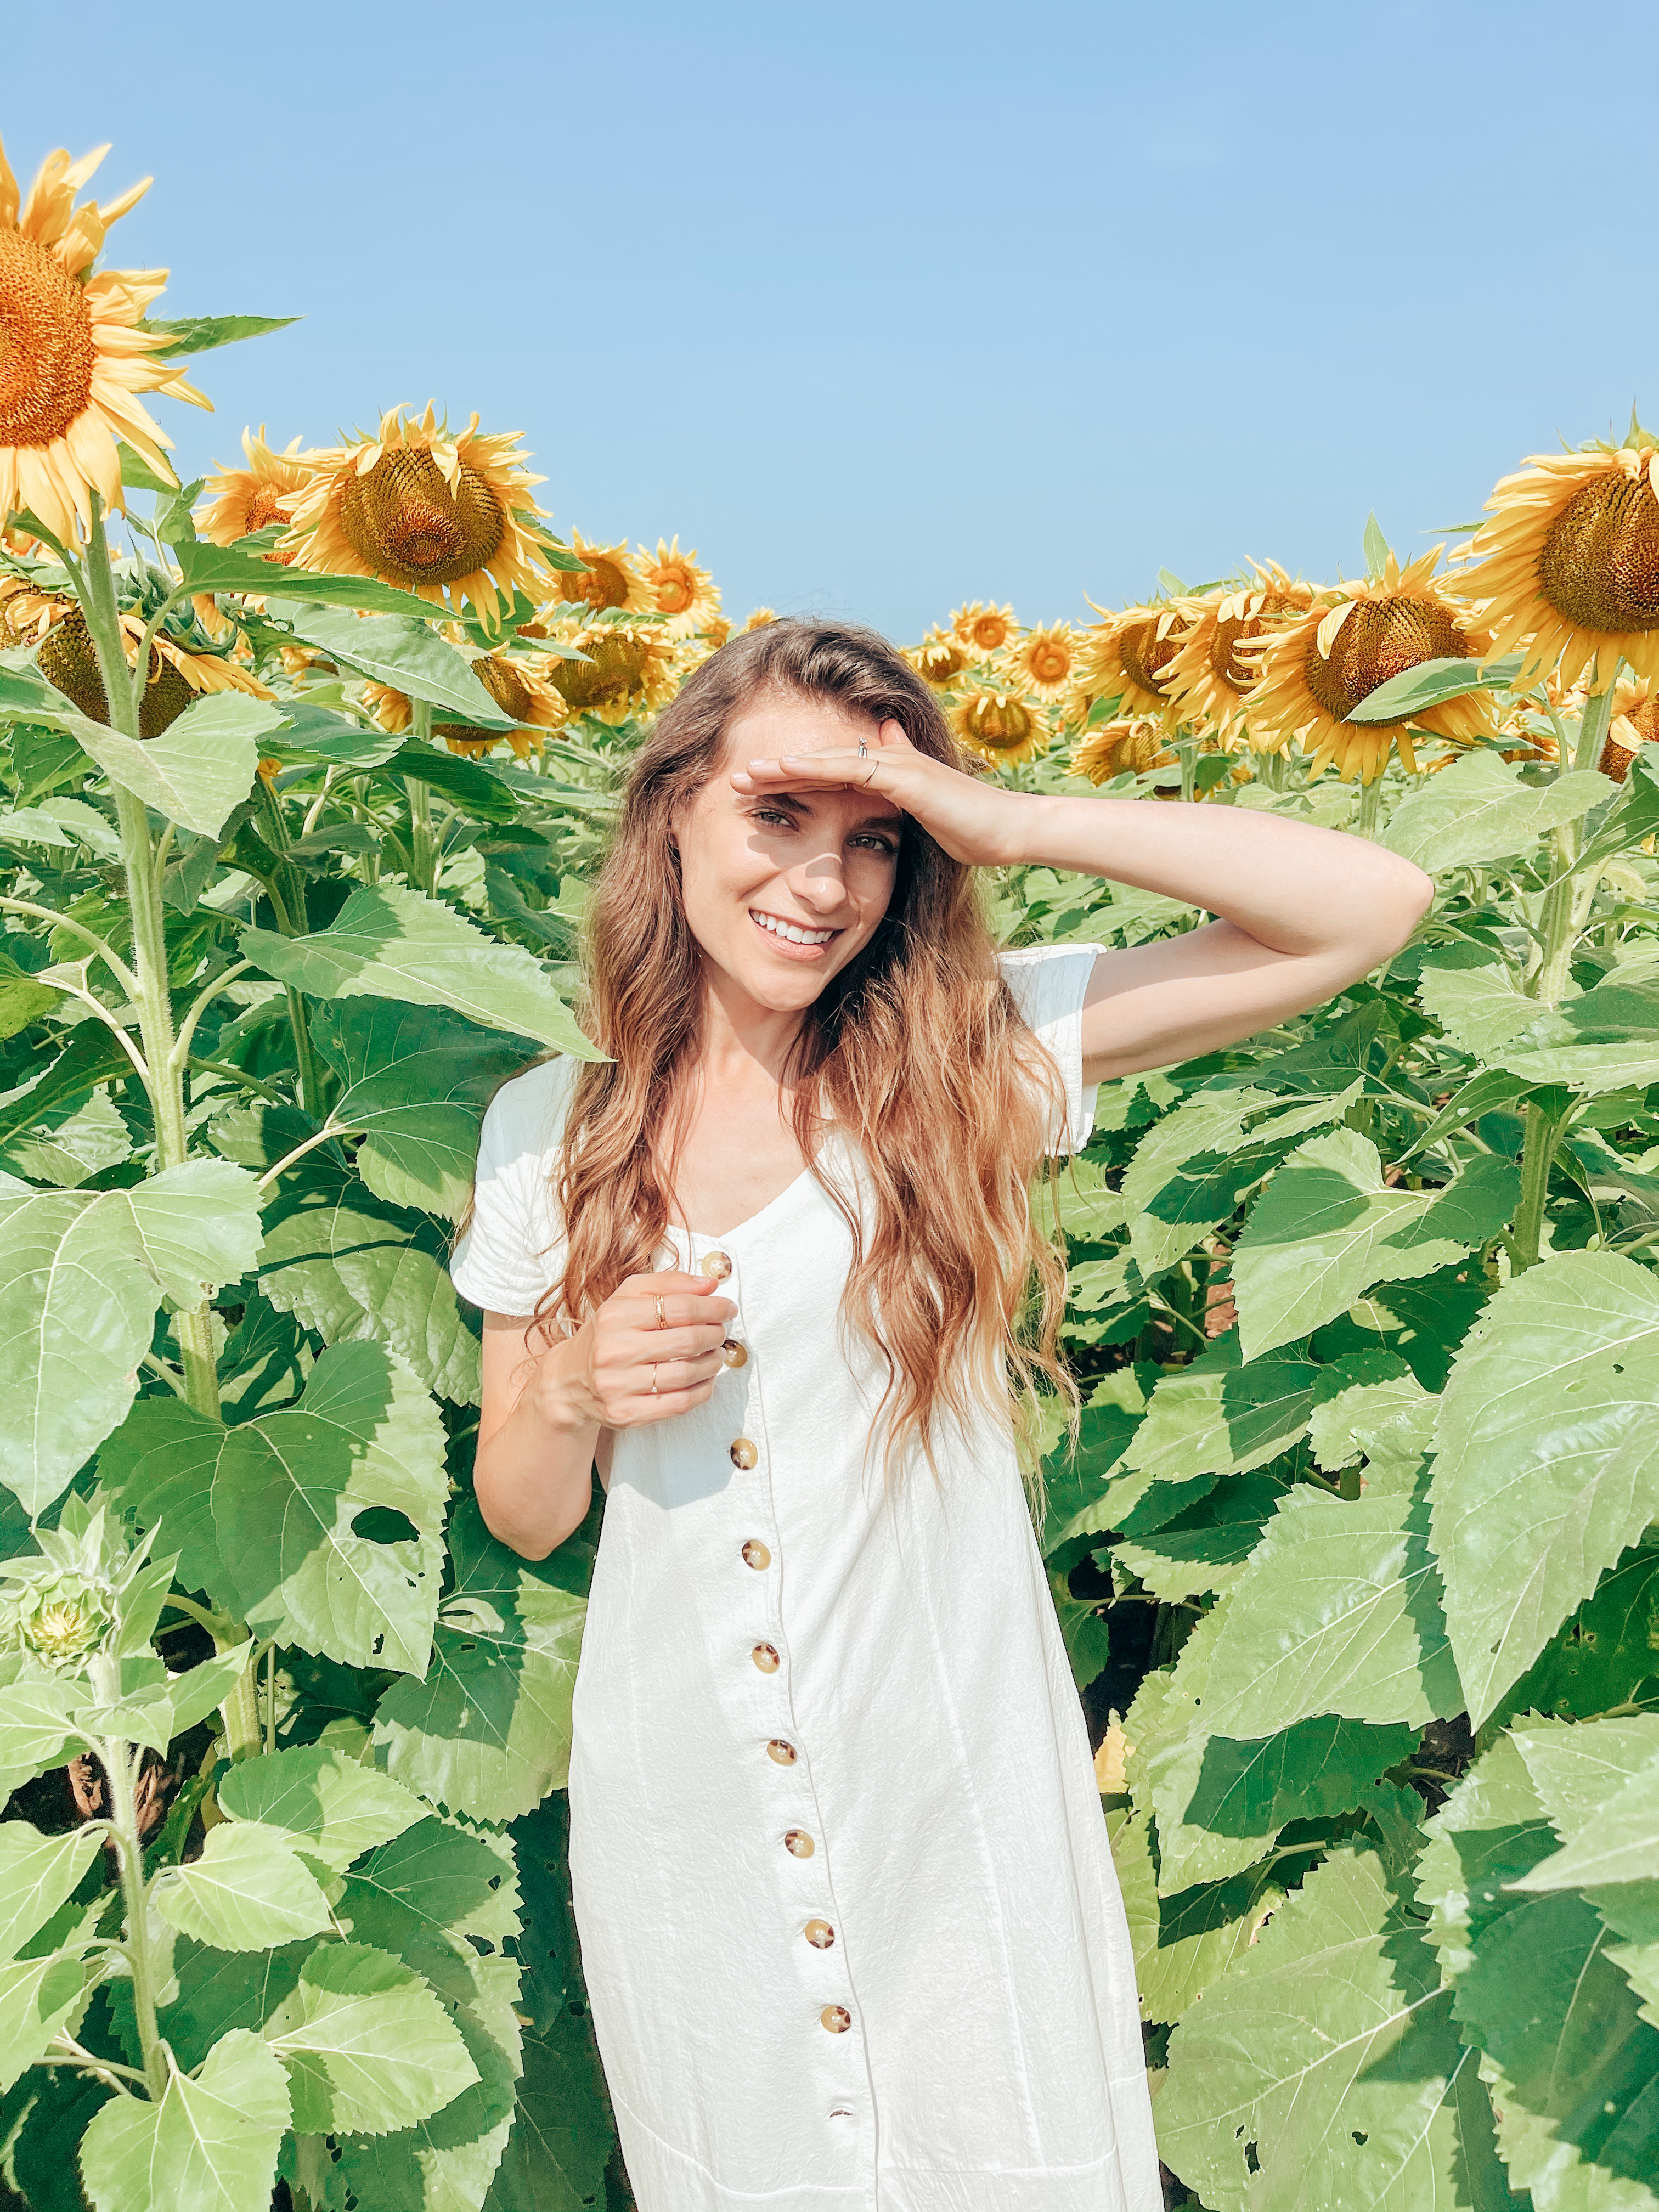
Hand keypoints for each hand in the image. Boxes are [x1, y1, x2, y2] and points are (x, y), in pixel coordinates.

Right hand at [558, 1268, 736, 1430]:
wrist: (570, 1380)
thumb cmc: (607, 1334)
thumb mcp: (627, 1298)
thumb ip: (668, 1284)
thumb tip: (710, 1284)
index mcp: (614, 1316)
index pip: (678, 1307)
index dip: (712, 1307)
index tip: (727, 1308)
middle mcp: (614, 1351)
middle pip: (686, 1340)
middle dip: (715, 1334)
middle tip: (721, 1331)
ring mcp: (619, 1386)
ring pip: (686, 1374)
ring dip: (712, 1362)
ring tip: (715, 1354)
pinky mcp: (626, 1414)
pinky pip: (680, 1404)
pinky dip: (703, 1390)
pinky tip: (705, 1379)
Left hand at [729, 719, 1031, 866]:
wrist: (1008, 832)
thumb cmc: (971, 830)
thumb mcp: (924, 818)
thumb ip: (899, 803)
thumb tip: (882, 797)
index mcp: (887, 774)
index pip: (829, 775)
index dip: (792, 780)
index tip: (755, 793)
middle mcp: (887, 760)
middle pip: (819, 763)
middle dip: (776, 770)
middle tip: (735, 778)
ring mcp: (896, 764)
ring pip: (827, 759)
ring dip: (784, 765)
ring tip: (745, 773)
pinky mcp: (904, 776)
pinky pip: (850, 768)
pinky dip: (815, 767)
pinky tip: (785, 769)